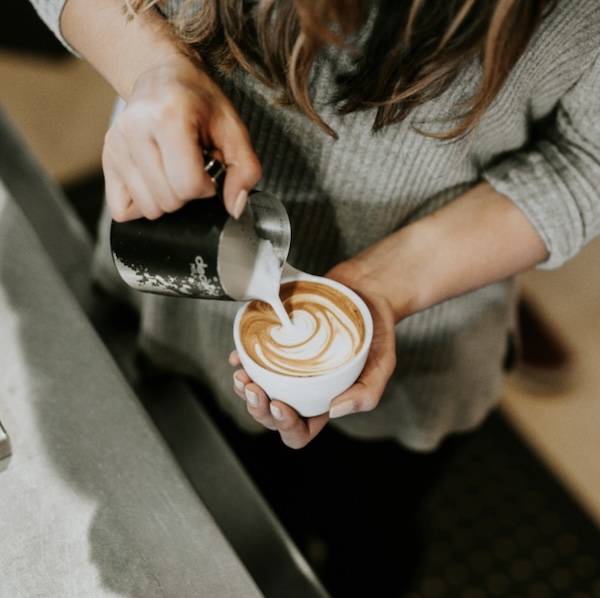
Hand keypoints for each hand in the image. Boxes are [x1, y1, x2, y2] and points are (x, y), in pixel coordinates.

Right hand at [103, 53, 261, 221]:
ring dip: (167, 199)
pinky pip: (122, 210)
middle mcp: (135, 128)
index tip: (208, 170)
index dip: (206, 187)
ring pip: (148, 209)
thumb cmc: (200, 102)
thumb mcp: (234, 130)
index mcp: (169, 116)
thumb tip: (235, 207)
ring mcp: (116, 144)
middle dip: (187, 194)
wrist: (164, 76)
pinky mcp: (107, 157)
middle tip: (191, 167)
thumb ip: (245, 170)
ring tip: (173, 170)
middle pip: (168, 201)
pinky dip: (142, 204)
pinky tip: (155, 181)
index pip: (188, 185)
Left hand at [229, 262, 397, 448]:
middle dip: (257, 408)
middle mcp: (303, 389)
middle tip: (253, 389)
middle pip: (272, 415)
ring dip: (245, 390)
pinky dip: (242, 360)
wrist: (367, 291)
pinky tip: (238, 356)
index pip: (300, 431)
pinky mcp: (279, 345)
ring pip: (258, 390)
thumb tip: (335, 411)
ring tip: (241, 376)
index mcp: (324, 402)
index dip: (285, 426)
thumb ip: (367, 392)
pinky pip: (254, 359)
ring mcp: (288, 368)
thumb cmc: (376, 331)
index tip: (279, 405)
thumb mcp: (383, 363)